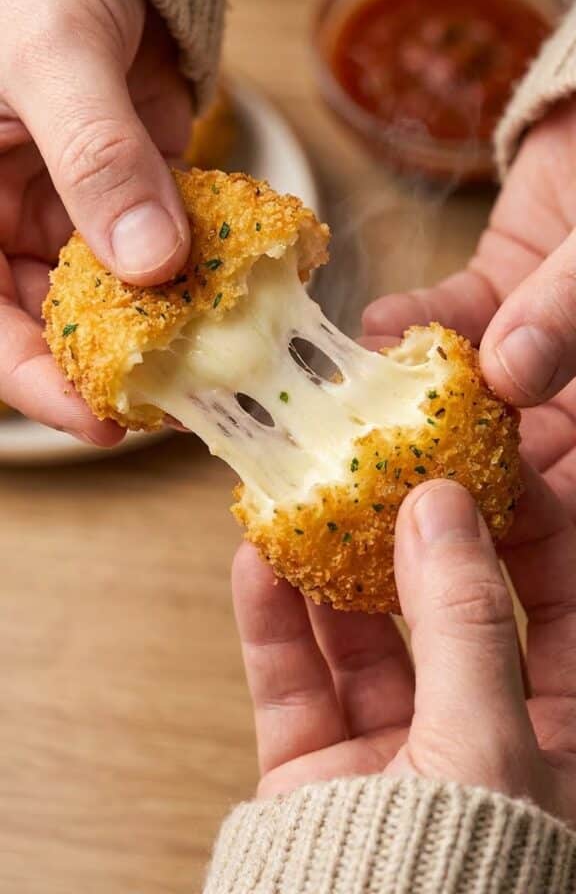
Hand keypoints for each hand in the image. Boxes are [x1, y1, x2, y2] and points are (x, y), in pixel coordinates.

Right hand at [0, 0, 191, 441]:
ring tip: (228, 349)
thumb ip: (97, 155)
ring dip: (173, 326)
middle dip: (121, 367)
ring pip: (119, 303)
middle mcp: (10, 235)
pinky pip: (167, 258)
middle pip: (56, 331)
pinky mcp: (133, 211)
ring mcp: (74, 227)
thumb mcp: (53, 61)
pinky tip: (248, 287)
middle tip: (190, 396)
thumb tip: (152, 261)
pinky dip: (204, 274)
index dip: (38, 385)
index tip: (104, 423)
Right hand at [233, 471, 575, 823]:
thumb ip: (462, 620)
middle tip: (390, 472)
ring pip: (366, 642)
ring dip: (333, 571)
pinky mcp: (319, 775)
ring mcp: (394, 757)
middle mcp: (478, 739)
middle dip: (418, 541)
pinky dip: (273, 625)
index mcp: (555, 738)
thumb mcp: (483, 742)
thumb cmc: (458, 877)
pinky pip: (296, 686)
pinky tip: (258, 562)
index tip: (486, 467)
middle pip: (451, 614)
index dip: (530, 531)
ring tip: (311, 501)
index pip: (559, 608)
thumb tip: (440, 506)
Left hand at [363, 102, 575, 517]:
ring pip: (465, 391)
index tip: (437, 530)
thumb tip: (511, 371)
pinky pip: (450, 321)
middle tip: (361, 481)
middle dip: (434, 468)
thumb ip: (573, 310)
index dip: (510, 524)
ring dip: (407, 396)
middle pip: (506, 458)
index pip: (561, 497)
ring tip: (349, 405)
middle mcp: (571, 401)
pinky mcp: (495, 296)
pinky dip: (412, 323)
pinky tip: (377, 325)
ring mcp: (532, 350)